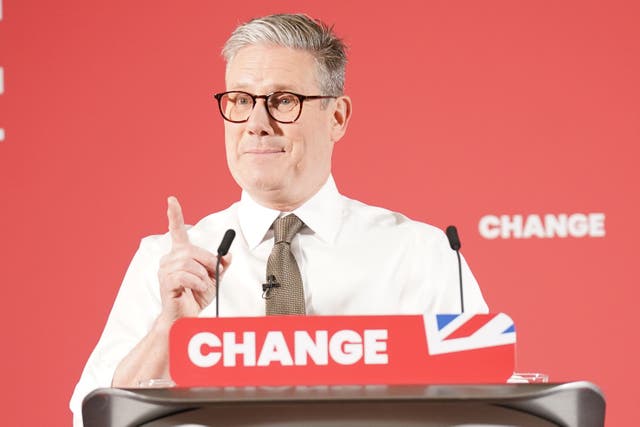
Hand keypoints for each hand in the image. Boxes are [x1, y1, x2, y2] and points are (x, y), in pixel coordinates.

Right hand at [157, 196, 229, 322]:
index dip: (174, 214)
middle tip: (213, 275)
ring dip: (203, 276)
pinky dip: (197, 283)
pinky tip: (197, 289)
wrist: (187, 316)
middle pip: (192, 251)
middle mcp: (170, 258)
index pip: (177, 230)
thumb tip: (228, 255)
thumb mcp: (215, 278)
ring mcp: (165, 270)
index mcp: (180, 254)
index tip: (171, 200)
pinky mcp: (166, 282)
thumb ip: (221, 264)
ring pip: (190, 264)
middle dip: (208, 263)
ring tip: (202, 286)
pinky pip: (186, 276)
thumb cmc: (196, 296)